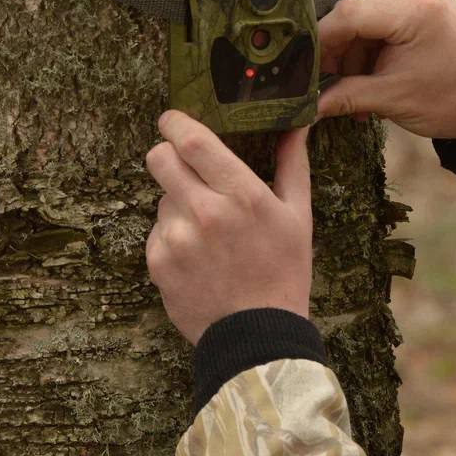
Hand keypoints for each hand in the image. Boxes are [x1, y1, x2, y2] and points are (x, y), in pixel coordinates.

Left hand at [144, 110, 312, 344]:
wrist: (257, 335)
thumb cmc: (284, 271)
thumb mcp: (298, 216)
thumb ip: (292, 164)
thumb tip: (297, 124)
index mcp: (242, 196)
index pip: (192, 141)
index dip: (176, 123)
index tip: (174, 119)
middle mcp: (205, 213)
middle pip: (159, 158)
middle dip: (167, 154)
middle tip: (184, 165)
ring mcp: (177, 239)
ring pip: (161, 197)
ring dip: (178, 203)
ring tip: (208, 231)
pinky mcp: (158, 263)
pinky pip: (157, 231)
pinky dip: (172, 235)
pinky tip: (198, 256)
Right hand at [317, 0, 455, 169]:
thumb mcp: (392, 100)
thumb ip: (343, 95)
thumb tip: (304, 103)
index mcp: (416, 6)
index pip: (347, 15)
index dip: (318, 45)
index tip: (298, 70)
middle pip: (355, 15)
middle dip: (336, 53)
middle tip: (322, 87)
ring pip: (365, 19)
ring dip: (353, 55)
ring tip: (352, 94)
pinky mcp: (424, 0)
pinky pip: (382, 20)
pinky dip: (371, 49)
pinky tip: (368, 79)